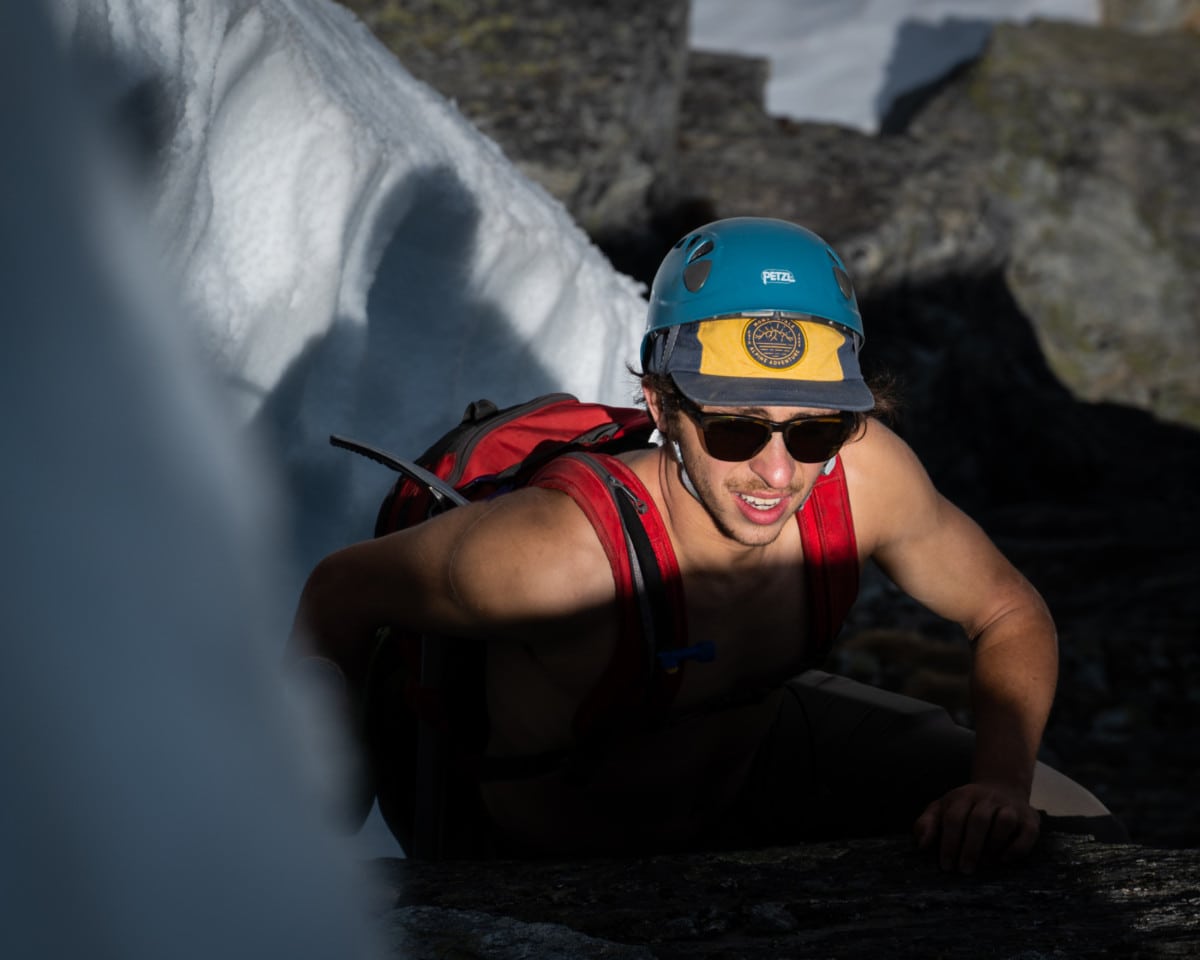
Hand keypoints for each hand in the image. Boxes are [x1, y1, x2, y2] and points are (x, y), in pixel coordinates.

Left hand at [913, 781, 1039, 873]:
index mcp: (963, 796)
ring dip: (994, 845)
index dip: (949, 843)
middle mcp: (988, 798)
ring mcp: (1011, 806)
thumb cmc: (965, 807)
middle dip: (970, 848)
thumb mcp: (942, 808)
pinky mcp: (1030, 818)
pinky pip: (1028, 832)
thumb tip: (922, 845)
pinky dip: (1017, 848)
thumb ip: (927, 823)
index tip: (946, 866)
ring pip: (1005, 821)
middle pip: (978, 820)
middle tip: (964, 870)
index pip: (953, 818)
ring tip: (985, 864)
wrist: (1001, 787)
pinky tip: (1004, 860)